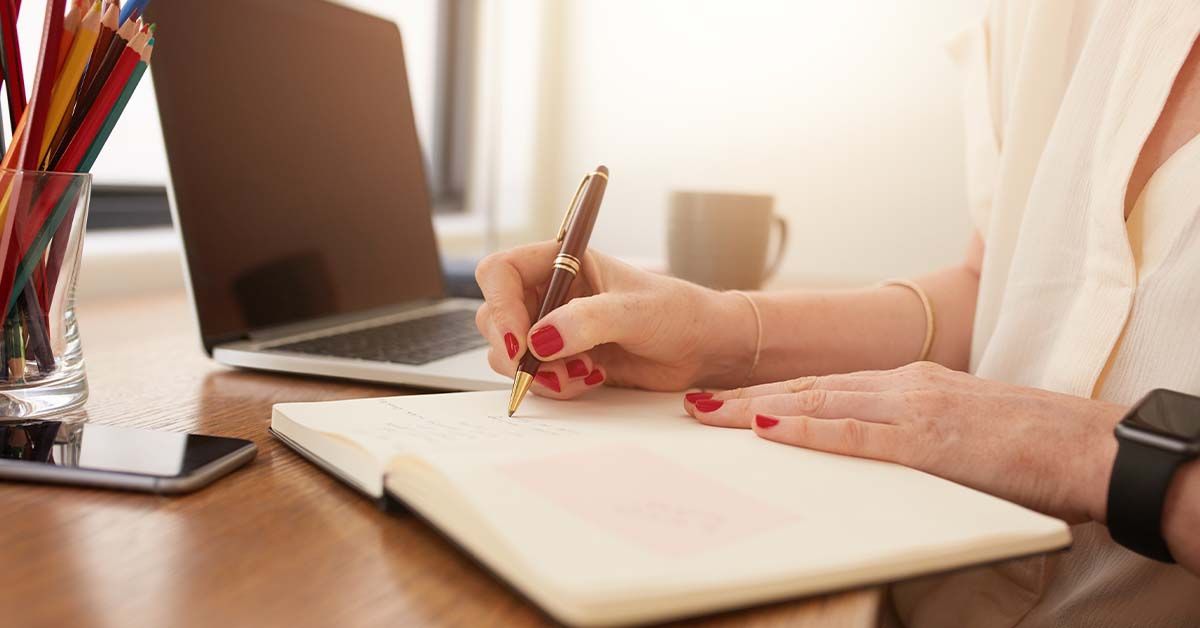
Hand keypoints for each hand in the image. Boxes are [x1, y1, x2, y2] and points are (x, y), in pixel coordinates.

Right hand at [475, 241, 752, 398]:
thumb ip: (587, 321)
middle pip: (494, 316)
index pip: (501, 272)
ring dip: (536, 371)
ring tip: (582, 373)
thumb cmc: (679, 313)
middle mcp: (550, 292)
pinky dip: (553, 385)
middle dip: (514, 347)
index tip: (519, 339)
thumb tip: (540, 339)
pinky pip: (533, 376)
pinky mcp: (563, 360)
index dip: (500, 304)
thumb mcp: (635, 312)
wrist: (704, 350)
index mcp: (562, 261)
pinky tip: (590, 379)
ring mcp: (553, 328)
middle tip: (543, 367)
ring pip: (508, 352)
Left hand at [683, 361, 1125, 522]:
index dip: (771, 394)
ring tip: (708, 413)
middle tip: (695, 404)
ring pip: (817, 404)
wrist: (1090, 446)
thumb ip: (912, 428)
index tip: (728, 400)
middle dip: (746, 398)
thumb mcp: (958, 427)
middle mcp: (901, 384)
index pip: (823, 387)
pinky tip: (766, 431)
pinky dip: (806, 432)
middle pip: (807, 390)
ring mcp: (912, 406)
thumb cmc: (1028, 443)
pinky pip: (854, 435)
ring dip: (756, 410)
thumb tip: (876, 444)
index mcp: (908, 382)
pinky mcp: (928, 438)